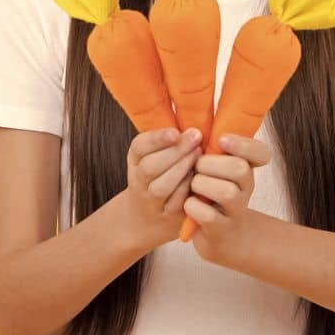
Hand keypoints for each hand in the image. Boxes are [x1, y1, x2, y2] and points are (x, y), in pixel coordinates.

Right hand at [119, 126, 202, 251]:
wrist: (147, 215)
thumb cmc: (160, 173)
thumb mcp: (156, 153)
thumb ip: (171, 138)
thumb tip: (194, 118)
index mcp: (135, 158)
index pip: (139, 147)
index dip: (157, 139)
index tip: (175, 131)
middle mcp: (138, 180)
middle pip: (150, 167)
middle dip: (175, 151)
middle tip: (196, 137)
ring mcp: (150, 200)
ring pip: (161, 186)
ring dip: (181, 169)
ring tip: (198, 155)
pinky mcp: (165, 216)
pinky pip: (175, 204)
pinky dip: (186, 190)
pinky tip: (198, 178)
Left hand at [183, 133, 273, 263]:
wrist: (219, 235)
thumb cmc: (210, 191)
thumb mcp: (216, 167)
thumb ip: (211, 147)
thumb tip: (191, 130)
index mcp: (247, 167)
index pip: (262, 153)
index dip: (243, 144)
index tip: (222, 140)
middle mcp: (247, 187)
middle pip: (239, 168)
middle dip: (210, 164)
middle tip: (197, 168)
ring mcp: (237, 210)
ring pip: (226, 192)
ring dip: (201, 185)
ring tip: (193, 187)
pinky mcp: (222, 229)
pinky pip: (208, 214)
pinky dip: (193, 207)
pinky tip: (190, 206)